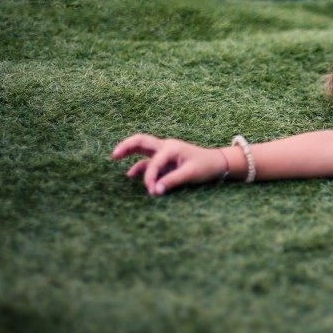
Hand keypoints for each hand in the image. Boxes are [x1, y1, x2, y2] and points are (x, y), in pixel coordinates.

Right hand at [112, 133, 228, 195]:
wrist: (218, 163)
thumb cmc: (206, 166)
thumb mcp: (191, 174)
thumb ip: (172, 181)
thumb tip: (155, 191)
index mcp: (171, 148)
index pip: (153, 162)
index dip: (150, 177)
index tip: (152, 190)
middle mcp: (166, 147)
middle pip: (141, 141)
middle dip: (127, 146)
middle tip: (114, 154)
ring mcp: (165, 153)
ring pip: (143, 149)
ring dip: (130, 152)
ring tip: (115, 157)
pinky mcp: (166, 161)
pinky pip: (149, 161)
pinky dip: (140, 167)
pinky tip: (130, 175)